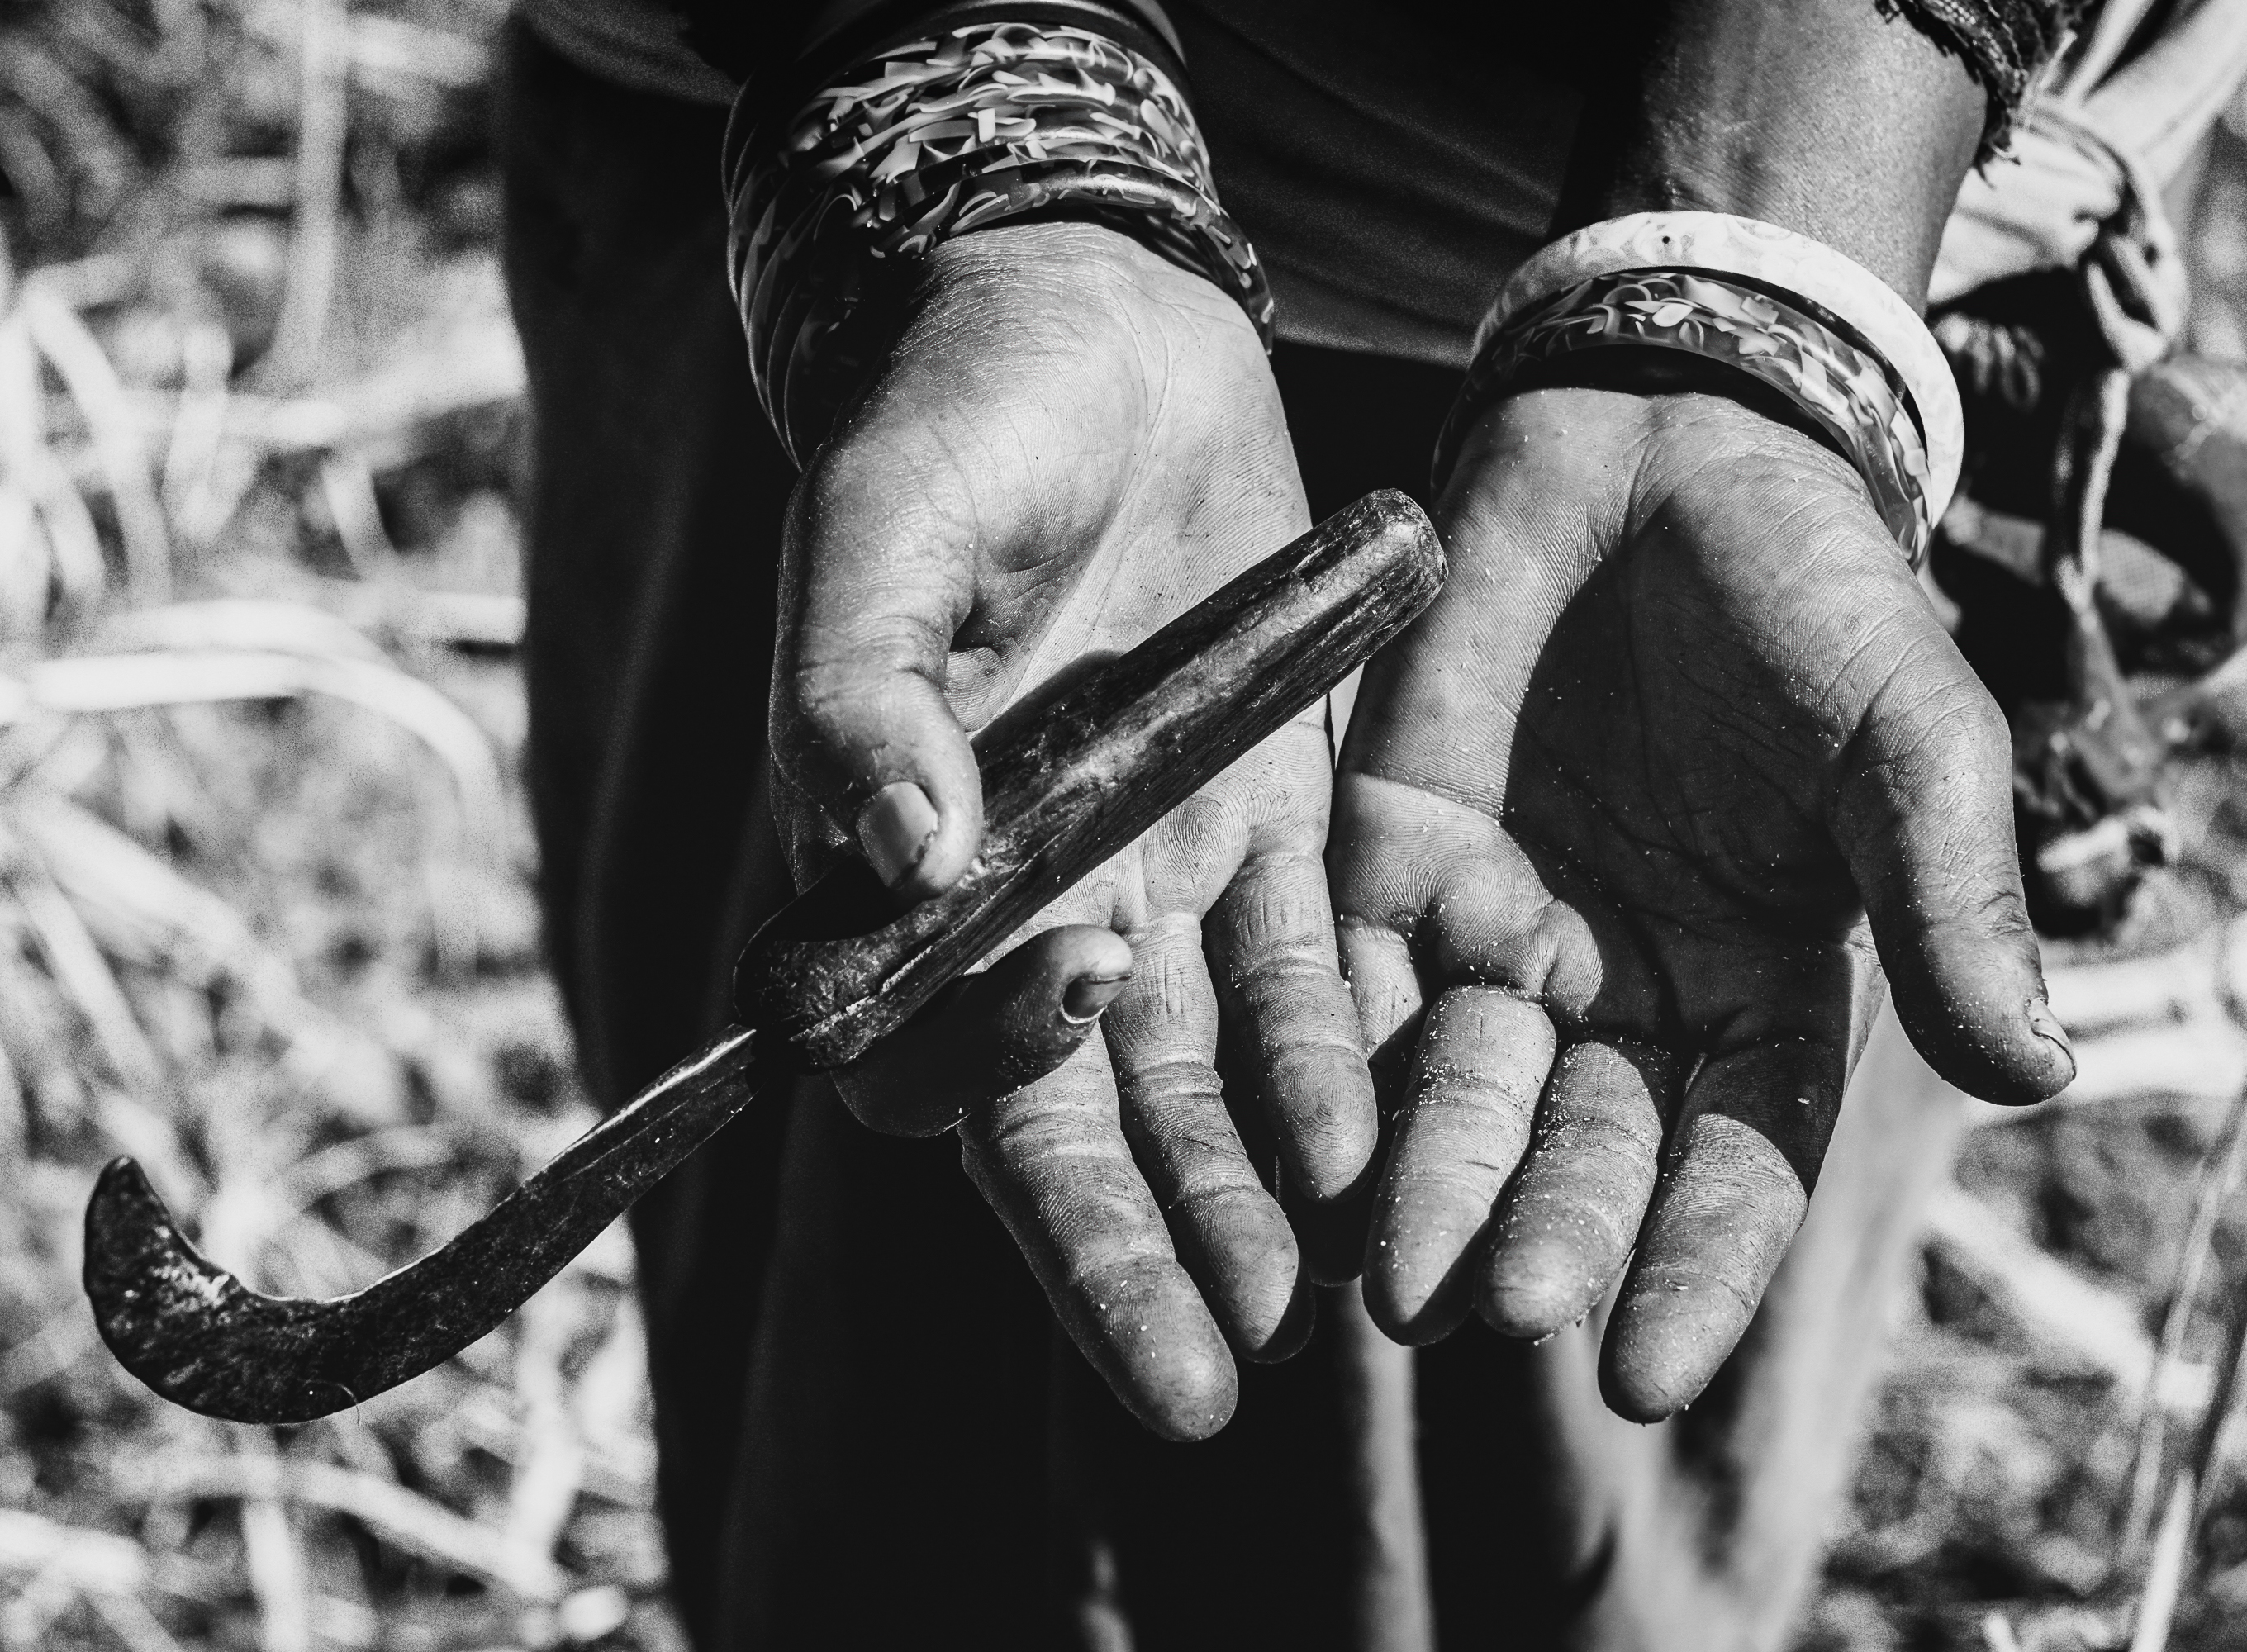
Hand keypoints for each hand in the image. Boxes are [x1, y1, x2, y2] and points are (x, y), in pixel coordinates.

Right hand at [771, 222, 1370, 1439]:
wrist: (1087, 324)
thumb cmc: (952, 419)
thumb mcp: (886, 532)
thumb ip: (861, 690)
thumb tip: (887, 856)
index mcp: (911, 855)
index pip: (928, 1042)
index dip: (988, 1086)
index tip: (1064, 1055)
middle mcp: (1037, 895)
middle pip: (1080, 1113)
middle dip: (1136, 1249)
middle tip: (1202, 1391)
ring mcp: (1161, 866)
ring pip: (1205, 1075)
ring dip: (1253, 1194)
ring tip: (1314, 1317)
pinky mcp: (1275, 815)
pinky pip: (1310, 969)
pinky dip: (1339, 1056)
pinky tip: (1385, 1149)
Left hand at [1332, 384, 2074, 1417]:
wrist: (1657, 451)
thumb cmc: (1811, 592)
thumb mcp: (1904, 736)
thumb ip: (1944, 894)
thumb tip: (2034, 1070)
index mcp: (1759, 992)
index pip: (1731, 1163)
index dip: (1694, 1267)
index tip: (1643, 1374)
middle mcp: (1621, 995)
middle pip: (1578, 1148)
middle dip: (1538, 1232)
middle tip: (1492, 1311)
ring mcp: (1494, 937)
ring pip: (1450, 1091)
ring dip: (1418, 1187)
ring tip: (1385, 1280)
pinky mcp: (1382, 863)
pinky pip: (1341, 985)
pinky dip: (1324, 1064)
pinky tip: (1299, 1150)